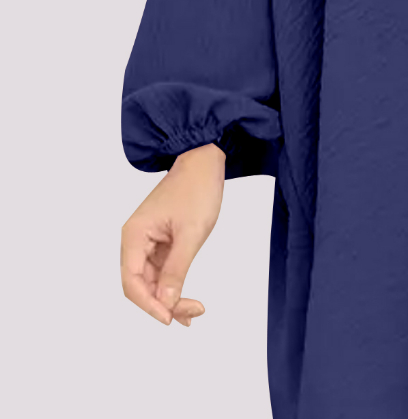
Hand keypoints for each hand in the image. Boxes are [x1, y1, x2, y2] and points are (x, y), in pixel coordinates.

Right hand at [120, 141, 225, 325]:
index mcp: (134, 236)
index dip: (148, 305)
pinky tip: (185, 302)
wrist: (205, 161)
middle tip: (192, 315)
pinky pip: (163, 270)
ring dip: (169, 298)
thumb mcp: (191, 232)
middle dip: (163, 303)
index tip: (170, 318)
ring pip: (153, 280)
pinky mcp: (162, 241)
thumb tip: (166, 303)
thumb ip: (177, 268)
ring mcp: (148, 242)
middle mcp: (135, 240)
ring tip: (193, 314)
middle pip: (141, 284)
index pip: (131, 282)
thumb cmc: (197, 188)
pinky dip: (174, 285)